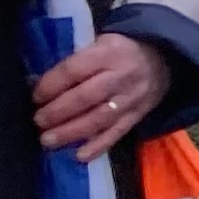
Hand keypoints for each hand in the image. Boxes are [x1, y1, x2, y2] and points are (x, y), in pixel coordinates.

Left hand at [32, 31, 172, 160]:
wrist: (162, 60)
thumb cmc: (120, 51)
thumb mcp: (99, 43)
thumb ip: (75, 61)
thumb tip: (36, 82)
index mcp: (107, 53)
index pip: (74, 70)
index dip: (51, 85)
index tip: (35, 97)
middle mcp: (120, 76)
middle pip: (85, 97)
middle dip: (58, 112)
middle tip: (38, 122)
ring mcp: (130, 99)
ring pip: (98, 119)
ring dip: (71, 132)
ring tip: (48, 141)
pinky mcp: (137, 116)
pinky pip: (117, 133)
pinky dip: (98, 146)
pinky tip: (79, 156)